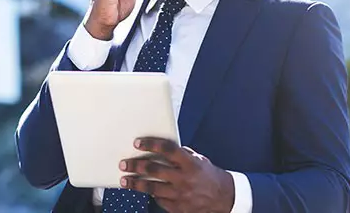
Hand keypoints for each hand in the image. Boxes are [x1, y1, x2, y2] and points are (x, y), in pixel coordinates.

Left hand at [120, 137, 234, 212]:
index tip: (138, 143)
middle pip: (154, 170)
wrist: (224, 198)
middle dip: (136, 166)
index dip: (151, 145)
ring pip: (151, 188)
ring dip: (135, 184)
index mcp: (191, 164)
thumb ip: (183, 155)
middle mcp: (184, 178)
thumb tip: (165, 149)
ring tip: (125, 180)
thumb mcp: (200, 161)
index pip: (168, 150)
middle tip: (125, 163)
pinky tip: (144, 191)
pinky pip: (158, 200)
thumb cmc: (211, 177)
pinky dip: (151, 195)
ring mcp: (180, 195)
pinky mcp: (177, 207)